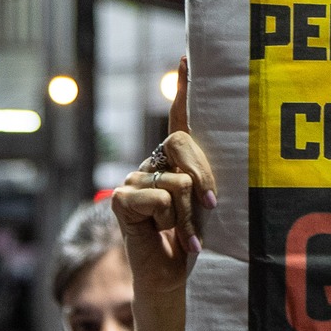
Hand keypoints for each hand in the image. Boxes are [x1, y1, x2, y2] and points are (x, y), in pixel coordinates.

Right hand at [111, 58, 216, 297]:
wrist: (172, 275)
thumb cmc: (193, 239)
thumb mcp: (207, 204)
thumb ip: (203, 178)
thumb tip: (195, 176)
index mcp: (176, 160)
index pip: (180, 117)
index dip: (184, 87)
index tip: (188, 56)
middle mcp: (153, 162)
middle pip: (182, 144)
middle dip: (203, 177)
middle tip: (210, 207)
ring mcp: (133, 178)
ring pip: (176, 180)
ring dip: (188, 213)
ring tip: (184, 231)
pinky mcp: (121, 198)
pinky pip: (158, 197)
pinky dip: (167, 220)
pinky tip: (159, 233)